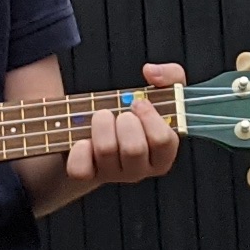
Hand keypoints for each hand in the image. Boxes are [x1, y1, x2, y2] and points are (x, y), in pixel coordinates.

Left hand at [61, 63, 186, 188]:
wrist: (96, 129)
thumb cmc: (133, 112)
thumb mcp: (159, 92)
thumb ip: (169, 76)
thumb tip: (151, 72)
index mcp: (161, 155)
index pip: (164, 142)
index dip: (151, 118)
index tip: (139, 103)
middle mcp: (139, 169)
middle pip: (134, 149)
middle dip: (125, 121)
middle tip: (120, 113)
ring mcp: (112, 174)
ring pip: (107, 151)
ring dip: (101, 124)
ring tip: (102, 117)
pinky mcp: (87, 176)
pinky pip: (81, 168)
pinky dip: (79, 149)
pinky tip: (84, 140)